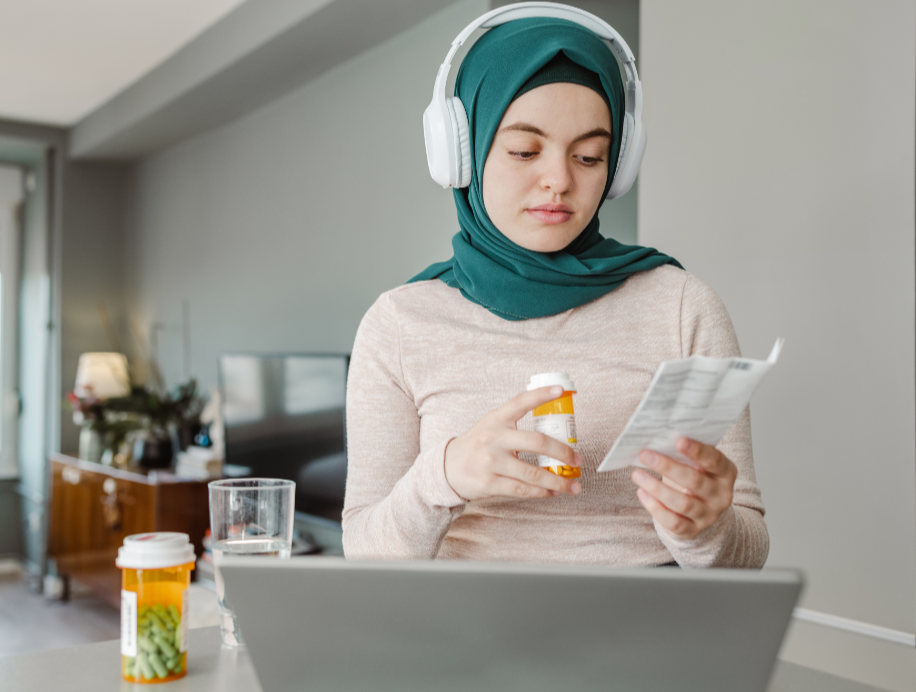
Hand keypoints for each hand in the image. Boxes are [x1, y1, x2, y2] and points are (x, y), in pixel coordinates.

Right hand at [444, 386, 582, 501]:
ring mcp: (491, 462)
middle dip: (563, 452)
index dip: (542, 395)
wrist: (446, 468)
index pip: (521, 402)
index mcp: (496, 419)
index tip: (561, 390)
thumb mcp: (490, 427)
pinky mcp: (489, 483)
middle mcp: (494, 438)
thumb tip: (554, 435)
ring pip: (533, 473)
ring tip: (572, 485)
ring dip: (557, 481)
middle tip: (577, 459)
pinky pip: (522, 489)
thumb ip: (515, 427)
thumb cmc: (476, 446)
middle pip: (537, 442)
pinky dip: (541, 492)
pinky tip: (552, 492)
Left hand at [631, 437, 736, 539]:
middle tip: (645, 454)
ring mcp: (708, 516)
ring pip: (682, 503)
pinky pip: (673, 521)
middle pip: (694, 481)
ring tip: (637, 474)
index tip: (678, 440)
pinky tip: (642, 492)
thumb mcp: (697, 464)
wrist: (703, 511)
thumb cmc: (695, 476)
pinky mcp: (693, 531)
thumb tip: (656, 440)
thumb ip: (683, 454)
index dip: (697, 450)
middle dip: (667, 466)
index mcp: (726, 473)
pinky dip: (655, 507)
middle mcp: (721, 495)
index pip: (714, 460)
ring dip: (656, 487)